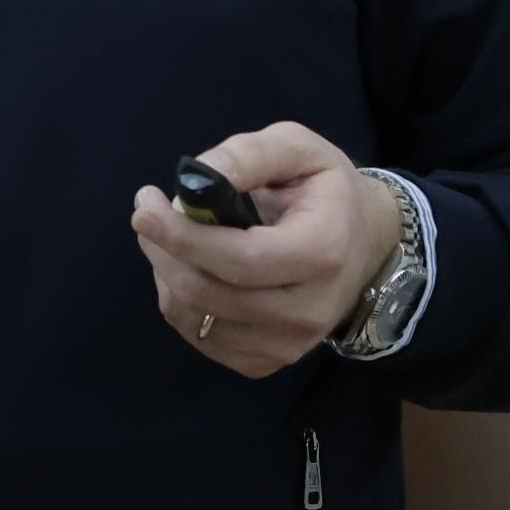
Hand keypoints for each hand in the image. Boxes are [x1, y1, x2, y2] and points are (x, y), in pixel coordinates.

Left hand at [129, 121, 403, 378]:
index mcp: (321, 252)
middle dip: (164, 249)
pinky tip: (191, 267)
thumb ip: (249, 154)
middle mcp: (307, 311)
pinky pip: (200, 337)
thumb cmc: (327, 189)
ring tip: (172, 236)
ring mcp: (287, 345)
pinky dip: (180, 299)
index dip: (184, 237)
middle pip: (209, 291)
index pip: (240, 259)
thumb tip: (196, 177)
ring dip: (166, 272)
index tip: (144, 208)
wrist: (365, 244)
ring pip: (195, 317)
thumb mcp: (298, 148)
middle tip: (149, 212)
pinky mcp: (265, 362)